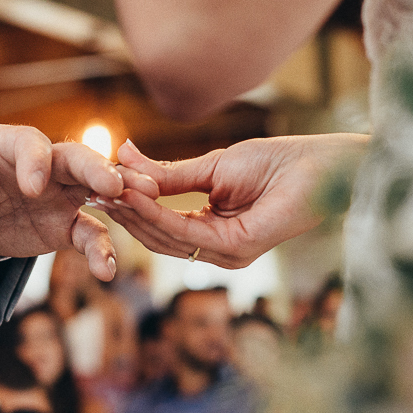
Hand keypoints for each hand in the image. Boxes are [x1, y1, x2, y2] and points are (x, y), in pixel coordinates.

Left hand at [0, 118, 158, 280]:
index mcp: (15, 146)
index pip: (31, 147)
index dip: (34, 163)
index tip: (32, 187)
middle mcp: (46, 165)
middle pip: (78, 160)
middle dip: (98, 170)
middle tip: (116, 185)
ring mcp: (61, 194)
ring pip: (98, 192)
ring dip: (122, 198)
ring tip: (145, 206)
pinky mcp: (64, 225)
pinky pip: (89, 235)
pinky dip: (101, 251)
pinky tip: (106, 271)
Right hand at [101, 135, 365, 267]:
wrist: (319, 164)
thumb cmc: (277, 163)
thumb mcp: (211, 166)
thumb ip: (168, 174)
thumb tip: (125, 158)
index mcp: (212, 231)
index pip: (160, 224)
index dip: (130, 205)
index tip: (100, 184)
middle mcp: (217, 250)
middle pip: (156, 236)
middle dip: (124, 212)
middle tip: (92, 188)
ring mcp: (227, 254)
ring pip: (166, 238)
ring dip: (134, 213)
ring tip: (107, 188)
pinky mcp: (237, 249)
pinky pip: (186, 232)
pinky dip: (157, 213)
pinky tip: (136, 194)